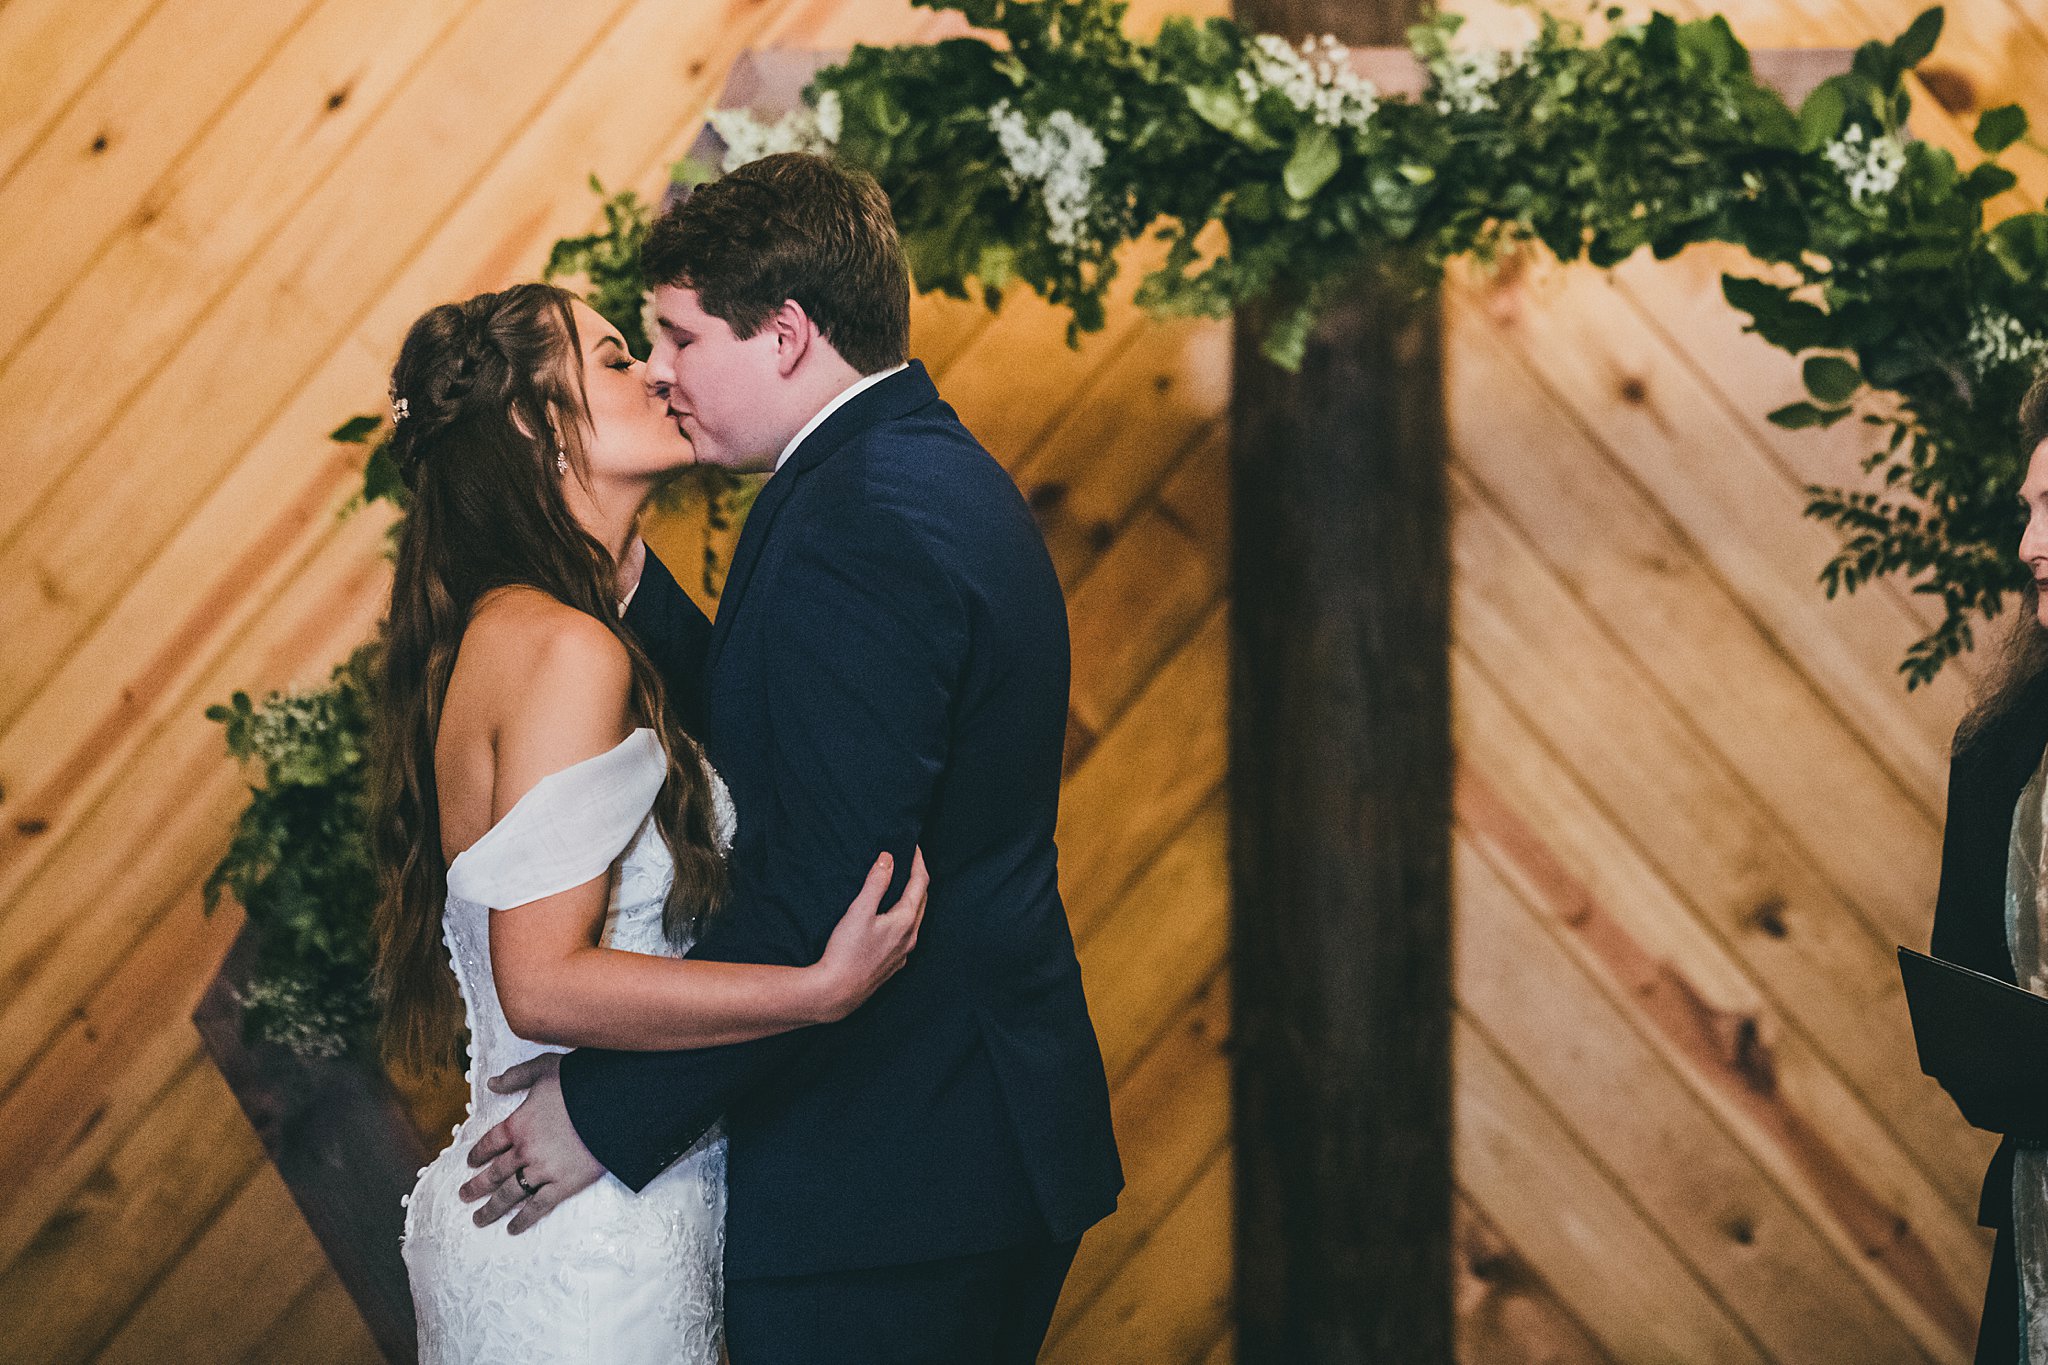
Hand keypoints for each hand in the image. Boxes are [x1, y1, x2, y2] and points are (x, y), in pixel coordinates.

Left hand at [458, 1053, 604, 1232]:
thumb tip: (491, 1083)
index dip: (478, 1154)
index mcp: (518, 1124)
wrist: (614, 1104)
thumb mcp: (544, 1069)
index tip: (470, 1164)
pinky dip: (524, 1220)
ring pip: (510, 1194)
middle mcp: (524, 1151)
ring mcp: (543, 1170)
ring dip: (492, 1208)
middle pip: (494, 1172)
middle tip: (464, 1196)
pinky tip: (512, 1229)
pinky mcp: (563, 1184)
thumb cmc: (580, 1082)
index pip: (490, 1143)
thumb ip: (516, 1076)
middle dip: (477, 1186)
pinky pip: (538, 1207)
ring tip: (479, 1219)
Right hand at [812, 847, 927, 1020]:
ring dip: (913, 899)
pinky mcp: (893, 965)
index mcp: (905, 921)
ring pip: (916, 920)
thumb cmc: (846, 952)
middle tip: (911, 862)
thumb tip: (888, 858)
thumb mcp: (859, 911)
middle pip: (922, 901)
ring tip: (903, 886)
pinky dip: (905, 918)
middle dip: (919, 879)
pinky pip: (906, 935)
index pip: (920, 884)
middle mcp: (910, 938)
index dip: (918, 863)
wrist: (836, 992)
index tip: (913, 847)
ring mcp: (903, 954)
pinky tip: (893, 920)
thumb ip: (875, 883)